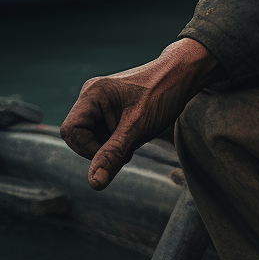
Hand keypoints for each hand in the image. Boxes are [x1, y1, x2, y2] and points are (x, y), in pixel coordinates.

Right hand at [61, 38, 220, 189]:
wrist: (185, 75)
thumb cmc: (163, 94)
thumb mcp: (137, 128)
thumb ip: (113, 154)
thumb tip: (94, 183)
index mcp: (92, 94)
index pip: (72, 132)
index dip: (89, 149)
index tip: (116, 151)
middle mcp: (92, 96)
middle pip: (80, 136)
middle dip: (102, 148)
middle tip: (129, 145)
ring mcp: (101, 102)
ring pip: (94, 137)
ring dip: (112, 145)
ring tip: (136, 136)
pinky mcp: (111, 109)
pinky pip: (105, 133)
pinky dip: (118, 140)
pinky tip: (135, 133)